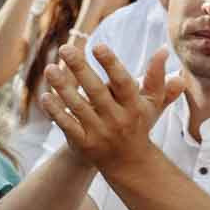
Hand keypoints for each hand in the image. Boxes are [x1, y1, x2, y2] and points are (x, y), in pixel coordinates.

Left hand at [39, 42, 184, 172]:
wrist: (129, 163)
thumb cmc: (138, 123)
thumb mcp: (151, 103)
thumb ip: (156, 77)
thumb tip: (164, 49)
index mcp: (134, 106)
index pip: (123, 82)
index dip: (111, 64)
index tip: (98, 46)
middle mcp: (117, 118)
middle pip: (96, 91)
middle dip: (80, 69)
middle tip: (65, 48)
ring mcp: (100, 132)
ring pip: (78, 106)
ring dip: (62, 87)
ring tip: (50, 69)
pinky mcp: (84, 143)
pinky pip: (67, 125)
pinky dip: (56, 111)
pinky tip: (45, 96)